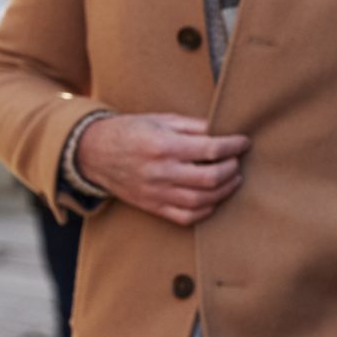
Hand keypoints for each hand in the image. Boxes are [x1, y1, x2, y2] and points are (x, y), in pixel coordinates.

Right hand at [77, 112, 249, 226]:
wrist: (92, 152)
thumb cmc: (129, 131)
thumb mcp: (160, 119)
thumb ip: (193, 126)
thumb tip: (225, 130)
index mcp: (163, 145)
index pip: (211, 149)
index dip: (234, 146)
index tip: (244, 142)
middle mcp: (160, 172)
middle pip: (211, 178)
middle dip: (232, 170)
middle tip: (237, 161)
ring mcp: (156, 192)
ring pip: (202, 201)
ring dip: (225, 191)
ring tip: (232, 179)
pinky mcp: (152, 206)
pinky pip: (186, 217)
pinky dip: (206, 210)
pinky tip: (213, 199)